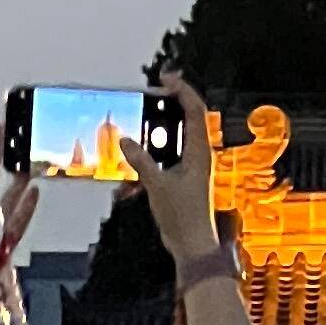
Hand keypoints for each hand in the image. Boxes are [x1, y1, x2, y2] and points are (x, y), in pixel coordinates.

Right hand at [121, 70, 221, 274]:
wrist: (192, 245)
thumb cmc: (182, 216)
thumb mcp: (157, 186)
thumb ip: (141, 162)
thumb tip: (125, 139)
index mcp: (199, 150)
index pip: (194, 109)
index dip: (182, 90)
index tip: (165, 79)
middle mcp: (199, 153)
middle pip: (187, 118)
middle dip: (170, 104)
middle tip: (152, 94)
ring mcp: (192, 166)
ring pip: (176, 138)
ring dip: (159, 131)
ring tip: (141, 123)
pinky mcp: (183, 179)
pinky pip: (167, 159)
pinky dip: (152, 157)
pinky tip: (134, 165)